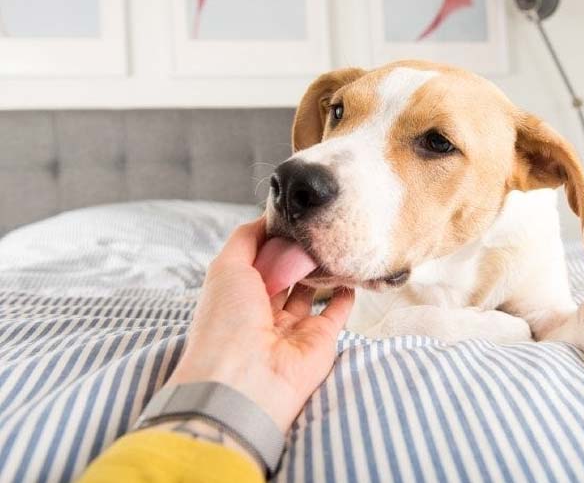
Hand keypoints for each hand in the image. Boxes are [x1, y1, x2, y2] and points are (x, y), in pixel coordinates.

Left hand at [166, 218, 353, 432]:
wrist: (246, 379)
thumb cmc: (227, 322)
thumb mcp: (225, 267)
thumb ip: (246, 239)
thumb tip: (267, 217)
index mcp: (237, 294)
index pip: (257, 259)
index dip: (272, 237)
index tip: (291, 212)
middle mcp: (263, 310)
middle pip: (285, 272)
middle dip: (297, 250)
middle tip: (315, 224)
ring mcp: (293, 325)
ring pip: (311, 289)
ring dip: (321, 267)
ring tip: (333, 240)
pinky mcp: (321, 338)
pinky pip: (337, 311)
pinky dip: (346, 292)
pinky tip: (351, 270)